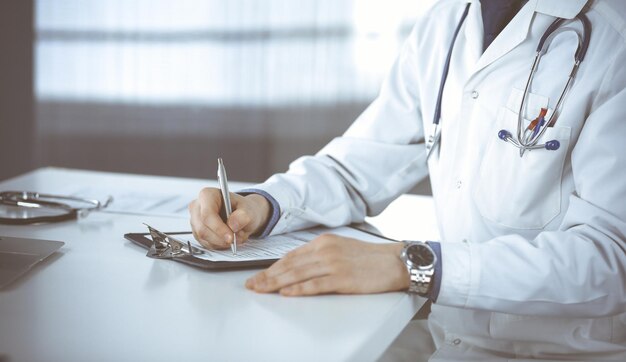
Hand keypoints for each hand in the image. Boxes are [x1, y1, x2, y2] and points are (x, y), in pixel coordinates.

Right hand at [189, 188, 270, 248]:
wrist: (243, 215)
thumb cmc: (243, 209)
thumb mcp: (249, 209)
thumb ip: (243, 215)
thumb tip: (233, 225)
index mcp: (208, 195)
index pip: (207, 214)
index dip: (218, 228)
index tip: (230, 237)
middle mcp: (198, 207)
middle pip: (203, 229)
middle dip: (221, 238)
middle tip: (236, 239)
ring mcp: (196, 221)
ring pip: (204, 238)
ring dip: (222, 242)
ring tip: (236, 236)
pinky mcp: (197, 233)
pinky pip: (206, 244)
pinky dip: (219, 245)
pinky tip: (228, 239)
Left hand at [245, 234, 408, 295]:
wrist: (395, 261)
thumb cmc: (370, 257)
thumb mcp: (341, 247)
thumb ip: (320, 255)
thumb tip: (299, 267)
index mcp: (324, 241)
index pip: (291, 255)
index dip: (272, 267)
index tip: (259, 275)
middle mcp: (326, 250)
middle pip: (289, 265)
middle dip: (267, 276)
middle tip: (252, 285)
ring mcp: (334, 264)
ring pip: (297, 274)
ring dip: (276, 283)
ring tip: (261, 290)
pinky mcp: (343, 279)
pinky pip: (315, 285)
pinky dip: (298, 289)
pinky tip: (286, 293)